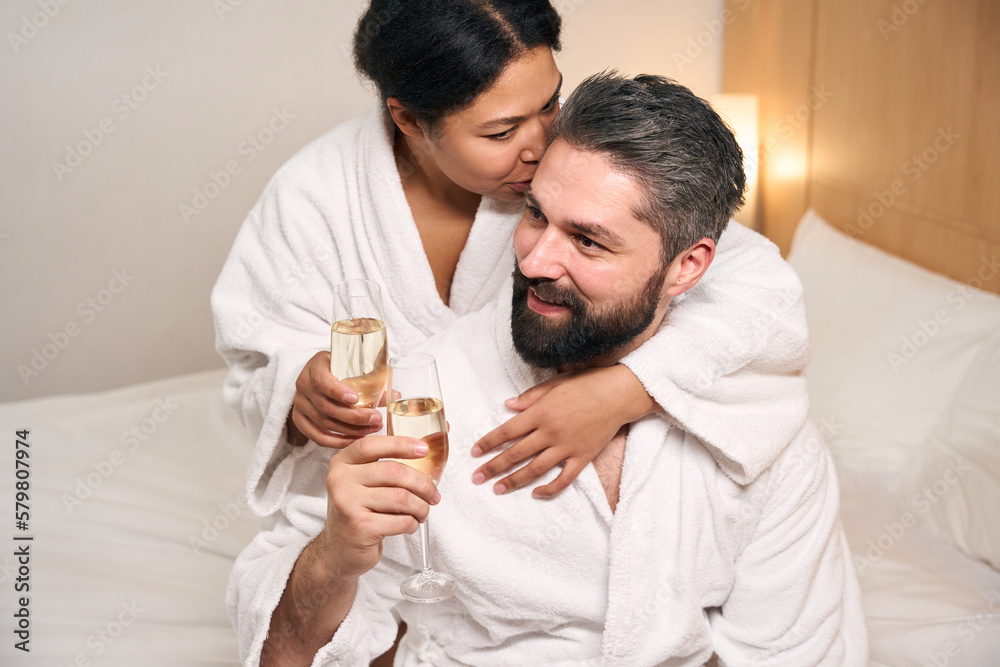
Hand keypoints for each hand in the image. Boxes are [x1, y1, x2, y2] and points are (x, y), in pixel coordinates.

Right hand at [288, 351, 383, 447]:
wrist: (315, 377)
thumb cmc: (338, 369)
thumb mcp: (350, 367)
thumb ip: (370, 380)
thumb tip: (395, 396)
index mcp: (314, 367)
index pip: (322, 381)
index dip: (338, 391)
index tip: (356, 398)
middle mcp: (303, 386)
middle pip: (326, 407)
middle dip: (354, 416)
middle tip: (376, 419)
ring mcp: (299, 405)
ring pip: (324, 423)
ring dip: (350, 430)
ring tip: (372, 429)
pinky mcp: (299, 421)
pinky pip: (317, 437)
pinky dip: (337, 441)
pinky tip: (355, 440)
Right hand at [319, 435, 440, 581]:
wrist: (340, 550)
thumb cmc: (359, 512)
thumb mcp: (361, 482)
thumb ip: (385, 463)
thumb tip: (428, 445)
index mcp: (342, 463)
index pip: (372, 445)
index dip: (401, 444)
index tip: (424, 449)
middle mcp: (340, 480)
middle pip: (393, 471)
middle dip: (423, 484)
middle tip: (433, 495)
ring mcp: (347, 504)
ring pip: (401, 497)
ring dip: (421, 507)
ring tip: (422, 512)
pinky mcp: (360, 527)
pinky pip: (401, 521)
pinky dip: (412, 523)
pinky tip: (410, 524)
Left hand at [470, 365, 656, 497]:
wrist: (619, 394)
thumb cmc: (587, 384)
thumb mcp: (555, 384)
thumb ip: (530, 397)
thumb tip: (508, 405)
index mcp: (540, 412)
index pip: (506, 431)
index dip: (488, 443)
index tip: (474, 453)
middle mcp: (550, 432)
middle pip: (515, 454)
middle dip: (493, 467)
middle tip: (477, 478)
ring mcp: (566, 447)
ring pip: (535, 469)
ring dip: (514, 481)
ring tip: (498, 489)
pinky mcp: (582, 457)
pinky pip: (564, 478)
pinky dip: (550, 489)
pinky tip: (536, 494)